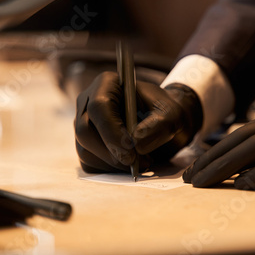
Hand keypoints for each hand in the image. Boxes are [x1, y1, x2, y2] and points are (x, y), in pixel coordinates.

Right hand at [75, 71, 202, 172]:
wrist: (160, 122)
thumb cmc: (164, 113)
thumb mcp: (172, 114)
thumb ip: (159, 124)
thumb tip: (136, 142)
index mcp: (107, 84)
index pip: (99, 107)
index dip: (112, 131)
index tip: (131, 150)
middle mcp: (88, 102)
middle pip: (85, 131)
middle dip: (111, 152)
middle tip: (137, 162)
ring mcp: (82, 123)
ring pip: (85, 150)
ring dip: (113, 163)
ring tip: (141, 162)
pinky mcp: (85, 144)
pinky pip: (89, 162)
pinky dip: (109, 170)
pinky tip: (130, 165)